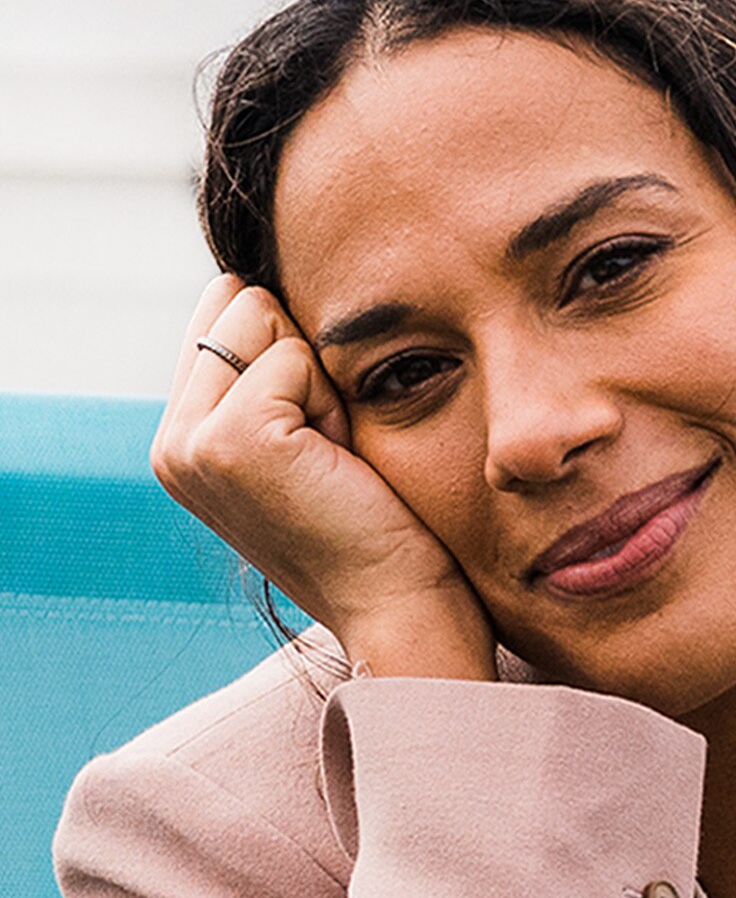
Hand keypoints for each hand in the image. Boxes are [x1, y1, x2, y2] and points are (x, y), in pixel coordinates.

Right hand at [153, 275, 495, 678]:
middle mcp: (171, 442)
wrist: (403, 611)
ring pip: (265, 319)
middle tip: (334, 454)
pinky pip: (294, 355)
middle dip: (306, 362)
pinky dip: (334, 402)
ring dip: (323, 381)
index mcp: (183, 441)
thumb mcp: (310, 445)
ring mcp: (192, 442)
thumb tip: (265, 285)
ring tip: (337, 460)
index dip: (297, 357)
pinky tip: (342, 466)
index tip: (324, 443)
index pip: (226, 313)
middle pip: (241, 302)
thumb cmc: (381, 531)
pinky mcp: (231, 439)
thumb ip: (270, 378)